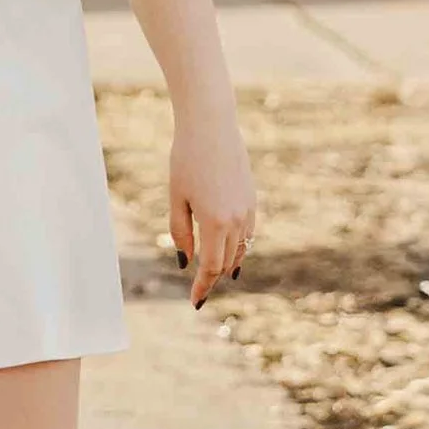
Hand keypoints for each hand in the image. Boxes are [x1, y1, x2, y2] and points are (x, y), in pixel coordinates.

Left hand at [169, 106, 256, 308]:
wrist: (211, 126)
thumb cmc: (185, 159)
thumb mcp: (176, 197)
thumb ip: (181, 232)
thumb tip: (187, 262)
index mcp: (214, 222)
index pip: (210, 267)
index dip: (202, 287)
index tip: (194, 302)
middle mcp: (236, 221)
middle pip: (226, 263)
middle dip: (212, 278)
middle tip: (199, 292)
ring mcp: (248, 211)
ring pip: (240, 251)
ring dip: (226, 265)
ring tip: (213, 277)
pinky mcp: (252, 201)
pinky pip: (247, 235)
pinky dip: (237, 248)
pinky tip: (228, 252)